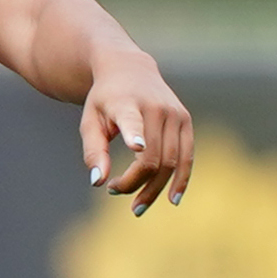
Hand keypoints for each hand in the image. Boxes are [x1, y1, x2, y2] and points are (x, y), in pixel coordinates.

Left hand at [81, 45, 195, 215]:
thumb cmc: (105, 100)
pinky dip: (181, 180)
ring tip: (137, 208)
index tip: (137, 147)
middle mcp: (155, 107)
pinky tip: (172, 199)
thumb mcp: (90, 121)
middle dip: (133, 183)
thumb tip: (98, 182)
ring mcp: (175, 113)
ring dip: (153, 189)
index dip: (135, 133)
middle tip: (113, 191)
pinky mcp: (186, 120)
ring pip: (169, 162)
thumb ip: (93, 151)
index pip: (132, 120)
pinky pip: (186, 157)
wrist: (130, 69)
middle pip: (151, 158)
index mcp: (126, 103)